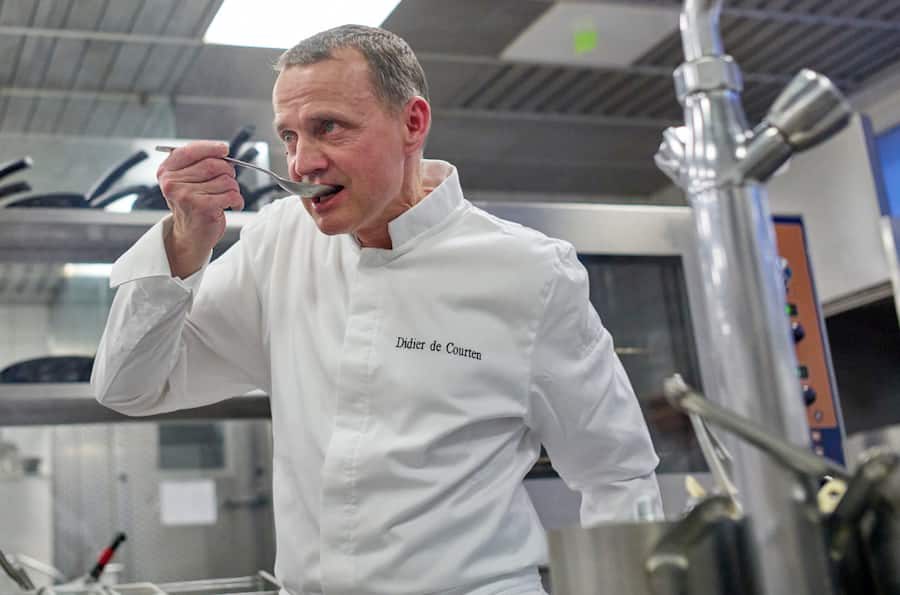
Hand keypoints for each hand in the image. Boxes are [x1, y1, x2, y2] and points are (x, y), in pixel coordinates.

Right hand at [157, 141, 244, 277]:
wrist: (190, 236)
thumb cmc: (192, 206)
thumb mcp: (186, 181)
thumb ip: (198, 164)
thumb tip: (222, 152)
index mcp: (166, 172)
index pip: (190, 151)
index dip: (210, 147)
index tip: (224, 149)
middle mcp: (172, 183)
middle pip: (213, 164)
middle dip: (228, 171)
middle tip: (228, 180)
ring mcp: (186, 195)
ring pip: (225, 180)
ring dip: (233, 188)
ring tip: (226, 197)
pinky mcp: (202, 207)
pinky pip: (231, 194)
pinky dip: (237, 200)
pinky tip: (232, 205)